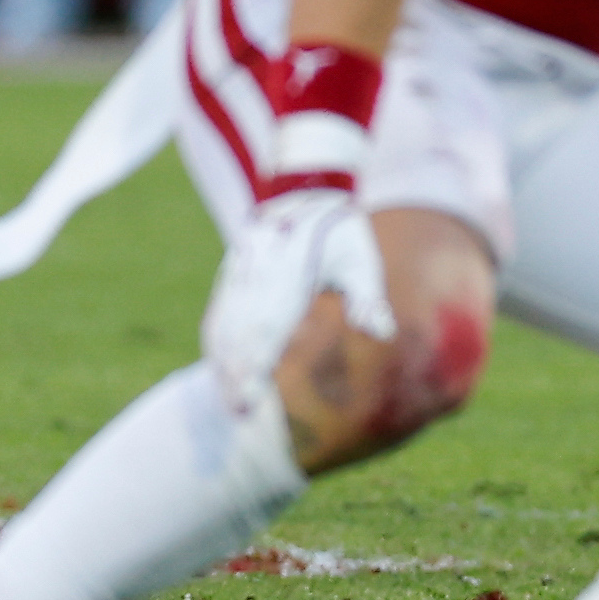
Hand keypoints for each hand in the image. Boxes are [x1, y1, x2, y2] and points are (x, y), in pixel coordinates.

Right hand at [200, 178, 395, 410]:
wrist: (307, 186)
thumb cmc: (342, 231)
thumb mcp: (362, 258)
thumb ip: (367, 297)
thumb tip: (380, 333)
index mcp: (290, 270)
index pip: (268, 324)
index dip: (257, 363)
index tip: (253, 396)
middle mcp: (258, 271)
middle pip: (240, 330)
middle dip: (235, 373)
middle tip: (237, 413)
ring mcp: (241, 270)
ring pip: (224, 321)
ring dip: (223, 361)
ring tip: (227, 397)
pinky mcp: (234, 270)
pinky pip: (220, 309)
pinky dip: (218, 339)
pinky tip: (219, 362)